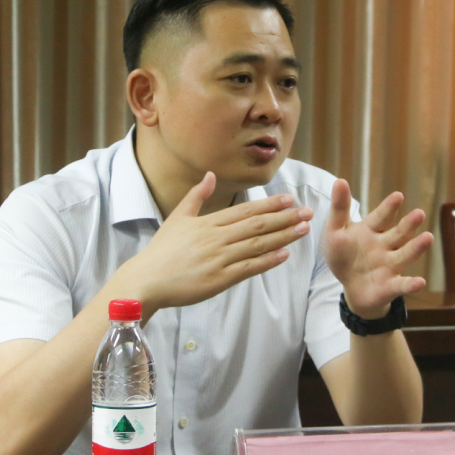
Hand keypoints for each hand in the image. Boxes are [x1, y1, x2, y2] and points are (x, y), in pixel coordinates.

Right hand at [117, 172, 312, 313]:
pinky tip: (284, 255)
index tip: (290, 199)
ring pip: (257, 245)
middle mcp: (217, 238)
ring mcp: (219, 259)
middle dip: (285, 218)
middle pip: (257, 225)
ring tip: (303, 230)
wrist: (147, 280)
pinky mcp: (219, 279)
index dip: (270, 204)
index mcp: (208, 223)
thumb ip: (196, 196)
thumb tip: (210, 174)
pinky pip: (248, 268)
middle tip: (307, 212)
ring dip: (283, 236)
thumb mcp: (177, 218)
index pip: (245, 210)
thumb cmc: (162, 251)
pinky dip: (267, 261)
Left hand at [325, 180, 432, 316]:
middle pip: (399, 234)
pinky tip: (420, 281)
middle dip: (409, 225)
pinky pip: (401, 285)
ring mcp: (390, 266)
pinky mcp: (391, 286)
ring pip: (405, 255)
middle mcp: (386, 246)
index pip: (382, 217)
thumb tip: (340, 180)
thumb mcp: (336, 231)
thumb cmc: (344, 255)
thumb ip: (339, 208)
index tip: (398, 196)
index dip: (389, 208)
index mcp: (372, 230)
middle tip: (419, 214)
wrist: (350, 287)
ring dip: (416, 248)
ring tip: (428, 237)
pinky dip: (411, 284)